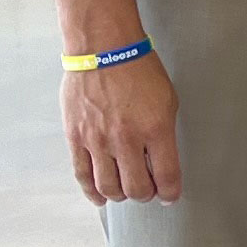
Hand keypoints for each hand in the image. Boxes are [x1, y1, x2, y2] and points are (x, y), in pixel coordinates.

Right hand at [63, 55, 182, 205]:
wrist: (102, 48)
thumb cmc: (138, 69)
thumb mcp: (167, 100)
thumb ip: (163, 134)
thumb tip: (159, 161)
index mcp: (155, 129)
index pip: (166, 177)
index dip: (170, 193)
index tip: (170, 196)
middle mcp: (126, 139)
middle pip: (137, 189)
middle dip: (146, 195)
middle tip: (148, 190)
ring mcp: (98, 140)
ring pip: (109, 187)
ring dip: (121, 195)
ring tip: (126, 189)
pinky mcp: (76, 137)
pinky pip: (83, 175)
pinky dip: (93, 192)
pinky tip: (101, 197)